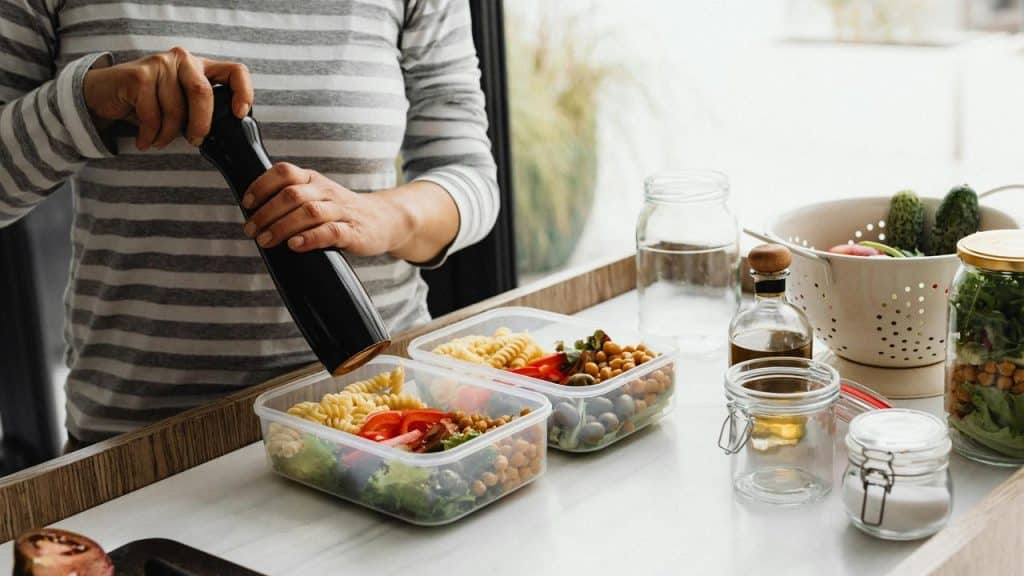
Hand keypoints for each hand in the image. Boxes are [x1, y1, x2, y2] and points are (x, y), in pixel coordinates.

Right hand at [83, 47, 252, 150]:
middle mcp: (183, 59)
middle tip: (194, 141)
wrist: (104, 95)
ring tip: (159, 140)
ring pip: (175, 110)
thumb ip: (201, 110)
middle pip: (202, 93)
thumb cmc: (149, 102)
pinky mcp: (138, 75)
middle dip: (201, 124)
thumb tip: (225, 133)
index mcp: (200, 67)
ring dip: (168, 136)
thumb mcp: (181, 104)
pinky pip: (152, 116)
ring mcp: (160, 64)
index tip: (239, 114)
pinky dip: (150, 135)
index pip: (235, 71)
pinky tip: (145, 140)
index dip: (243, 92)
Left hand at [242, 163, 416, 256]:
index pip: (284, 172)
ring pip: (309, 212)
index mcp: (313, 180)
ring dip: (282, 226)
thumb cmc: (341, 211)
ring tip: (266, 241)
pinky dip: (310, 238)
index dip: (262, 185)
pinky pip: (331, 231)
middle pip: (292, 194)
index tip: (247, 203)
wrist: (383, 220)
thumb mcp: (316, 196)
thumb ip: (290, 199)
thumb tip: (253, 215)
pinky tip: (294, 245)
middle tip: (251, 230)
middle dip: (266, 213)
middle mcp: (326, 191)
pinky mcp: (353, 231)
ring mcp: (341, 211)